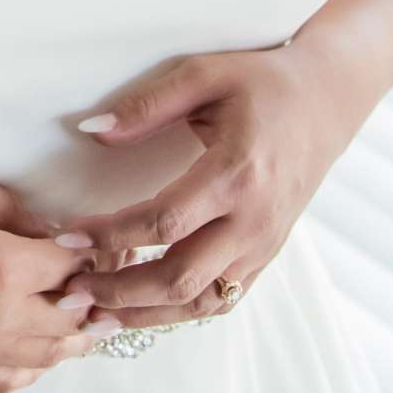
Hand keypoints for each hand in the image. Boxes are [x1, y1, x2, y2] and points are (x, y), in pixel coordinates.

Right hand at [0, 162, 121, 392]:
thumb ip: (10, 206)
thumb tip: (47, 229)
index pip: (70, 267)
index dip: (87, 253)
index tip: (94, 243)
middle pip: (70, 319)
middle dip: (92, 300)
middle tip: (102, 284)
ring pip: (48, 356)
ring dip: (74, 338)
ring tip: (85, 319)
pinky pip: (11, 379)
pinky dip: (36, 366)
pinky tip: (39, 347)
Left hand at [57, 45, 363, 329]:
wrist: (326, 100)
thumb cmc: (262, 82)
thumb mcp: (204, 74)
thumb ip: (146, 105)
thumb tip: (91, 130)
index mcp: (236, 174)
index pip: (164, 222)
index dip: (110, 235)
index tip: (66, 239)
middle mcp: (253, 220)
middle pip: (180, 276)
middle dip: (119, 291)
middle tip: (69, 292)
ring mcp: (263, 244)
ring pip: (201, 301)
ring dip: (145, 315)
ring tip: (95, 317)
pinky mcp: (266, 255)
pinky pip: (222, 299)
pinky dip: (179, 312)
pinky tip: (141, 310)